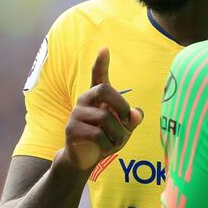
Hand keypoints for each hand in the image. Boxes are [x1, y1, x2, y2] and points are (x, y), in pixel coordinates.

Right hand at [61, 48, 143, 172]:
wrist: (84, 159)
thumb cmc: (105, 139)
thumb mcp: (124, 128)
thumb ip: (133, 119)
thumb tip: (136, 114)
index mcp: (97, 97)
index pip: (98, 75)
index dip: (101, 62)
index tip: (105, 49)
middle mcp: (84, 100)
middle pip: (104, 90)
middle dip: (122, 105)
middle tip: (128, 121)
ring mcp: (76, 114)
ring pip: (105, 118)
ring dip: (118, 134)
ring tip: (116, 142)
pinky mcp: (71, 129)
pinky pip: (98, 134)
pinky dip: (108, 144)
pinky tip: (104, 148)